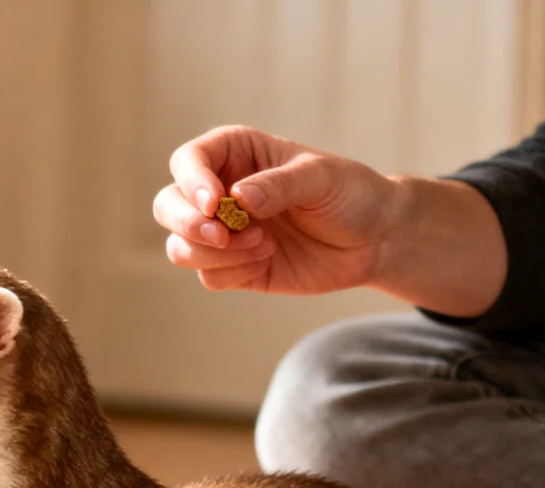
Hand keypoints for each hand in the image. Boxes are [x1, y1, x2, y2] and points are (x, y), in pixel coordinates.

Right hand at [152, 125, 505, 313]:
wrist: (375, 238)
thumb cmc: (350, 192)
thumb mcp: (322, 177)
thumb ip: (279, 185)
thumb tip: (238, 198)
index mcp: (235, 154)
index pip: (189, 161)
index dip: (191, 183)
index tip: (216, 204)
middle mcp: (220, 191)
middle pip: (168, 206)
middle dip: (187, 224)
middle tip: (222, 235)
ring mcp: (225, 233)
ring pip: (182, 246)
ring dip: (213, 254)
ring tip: (262, 246)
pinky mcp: (235, 268)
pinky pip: (209, 277)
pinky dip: (232, 273)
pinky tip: (266, 261)